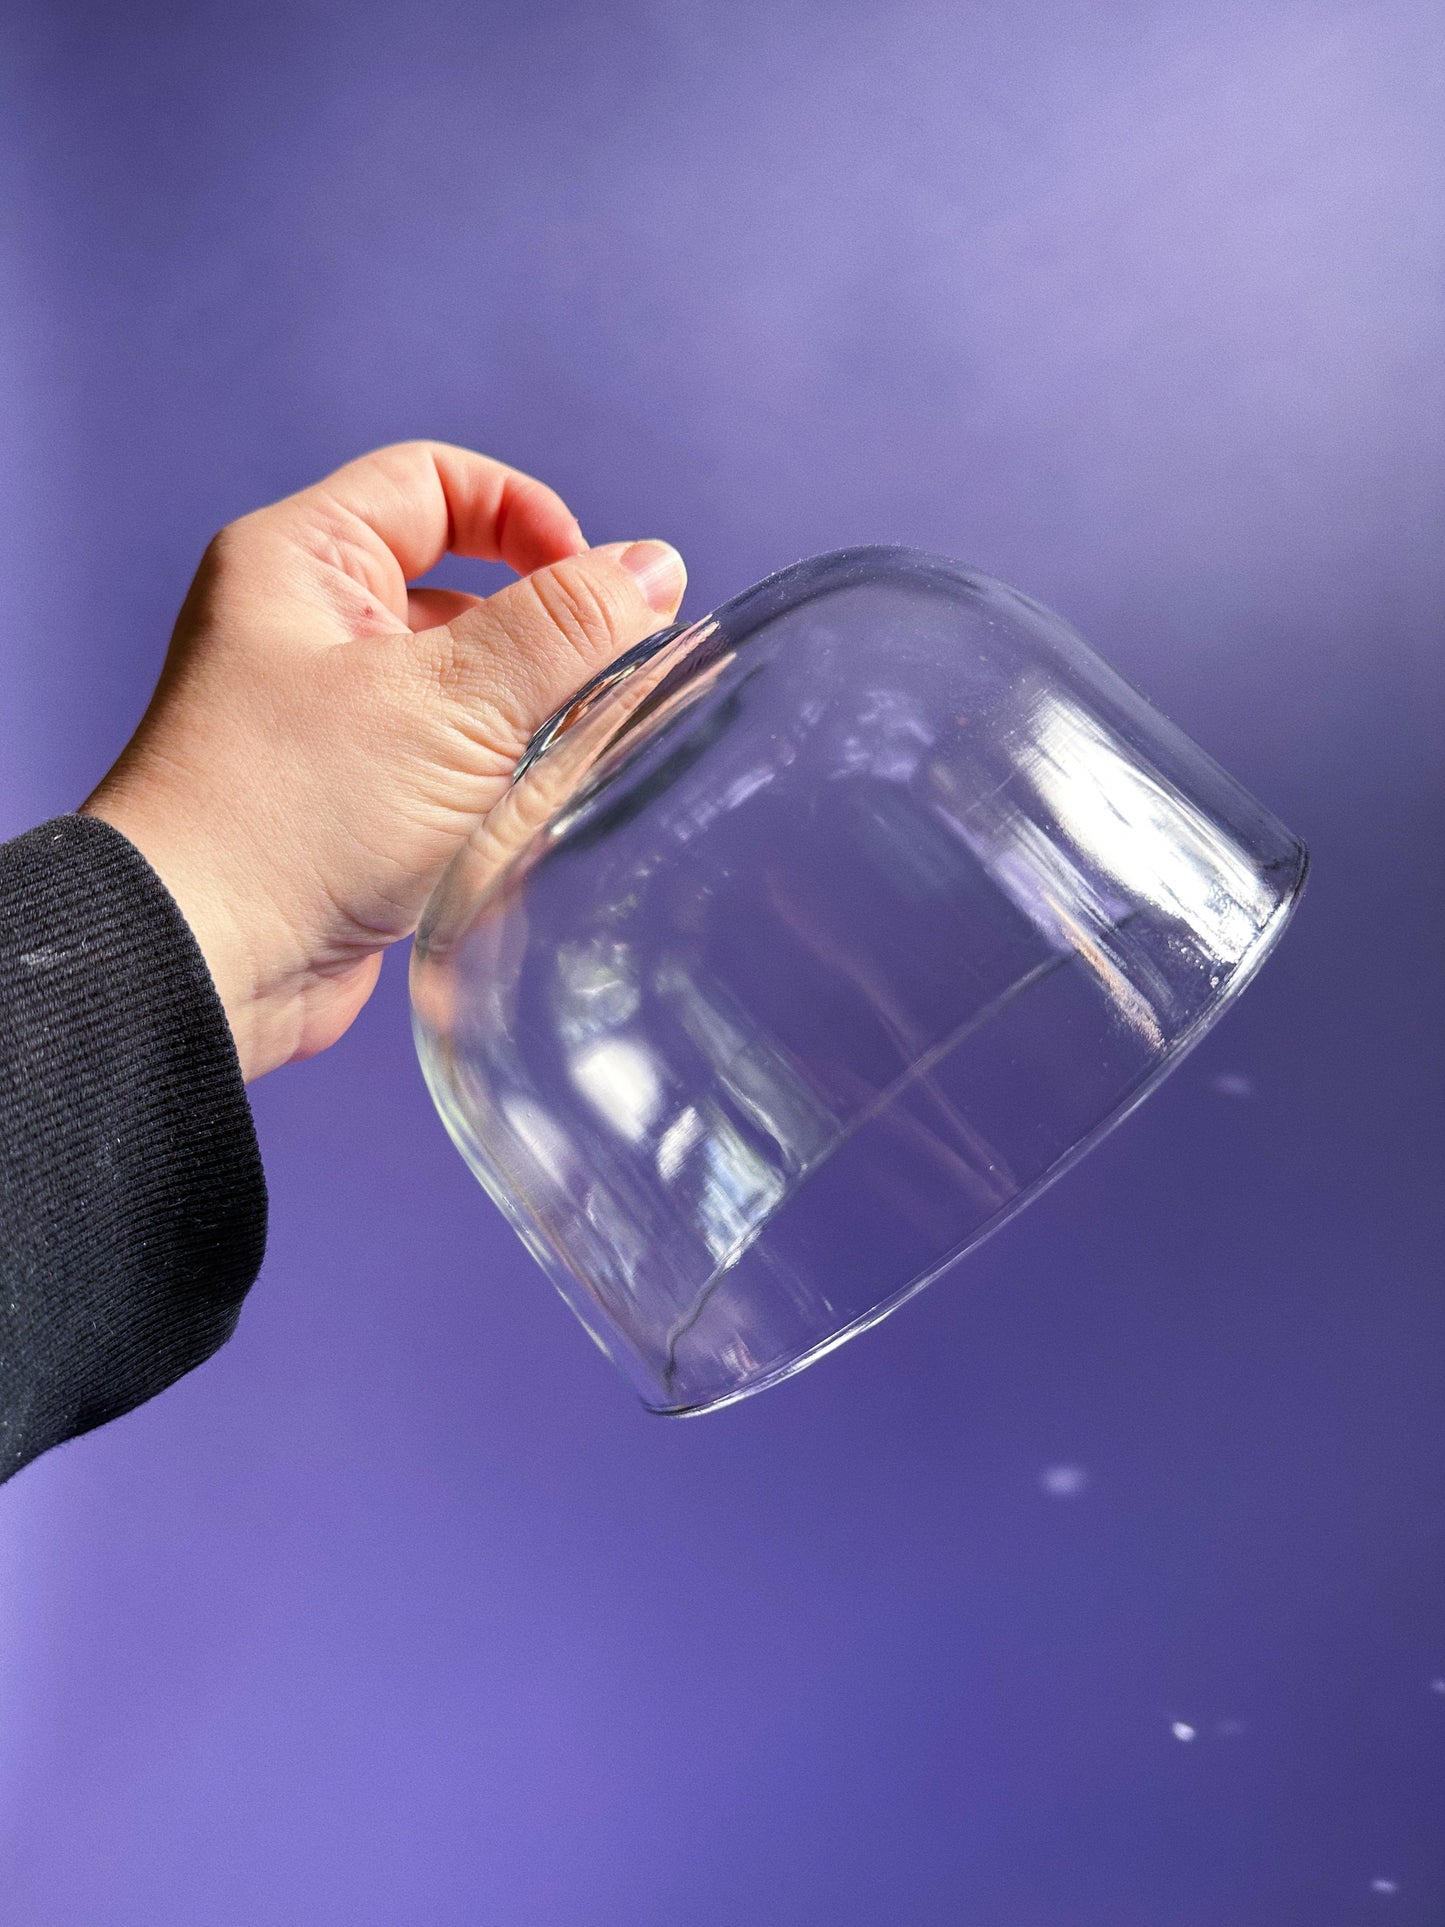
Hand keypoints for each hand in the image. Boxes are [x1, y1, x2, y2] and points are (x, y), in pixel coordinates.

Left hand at [81, 441, 686, 1081]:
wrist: (202, 966)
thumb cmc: (290, 817)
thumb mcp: (451, 703)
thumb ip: (564, 628)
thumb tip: (655, 566)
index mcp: (303, 561)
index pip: (437, 483)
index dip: (528, 518)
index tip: (595, 591)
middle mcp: (307, 626)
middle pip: (462, 586)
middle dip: (539, 635)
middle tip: (597, 687)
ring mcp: (326, 715)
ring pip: (463, 682)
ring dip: (522, 716)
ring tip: (555, 763)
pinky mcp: (350, 796)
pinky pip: (447, 757)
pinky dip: (494, 777)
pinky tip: (523, 817)